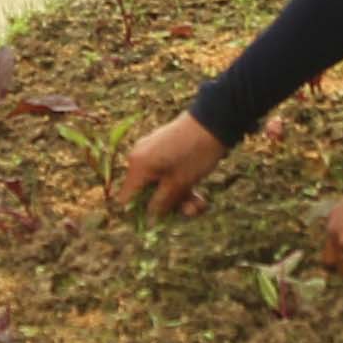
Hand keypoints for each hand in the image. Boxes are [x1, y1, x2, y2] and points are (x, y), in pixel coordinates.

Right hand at [112, 112, 226, 215]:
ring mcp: (153, 152)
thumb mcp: (179, 184)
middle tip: (191, 211)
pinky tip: (199, 195)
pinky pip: (167, 173)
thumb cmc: (194, 155)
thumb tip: (150, 220)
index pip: (127, 198)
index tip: (160, 221)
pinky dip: (181, 184)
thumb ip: (161, 204)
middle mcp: (140, 158)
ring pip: (161, 185)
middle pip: (147, 193)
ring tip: (201, 204)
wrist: (215, 121)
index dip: (140, 214)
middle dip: (169, 205)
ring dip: (180, 197)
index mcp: (138, 166)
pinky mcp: (166, 149)